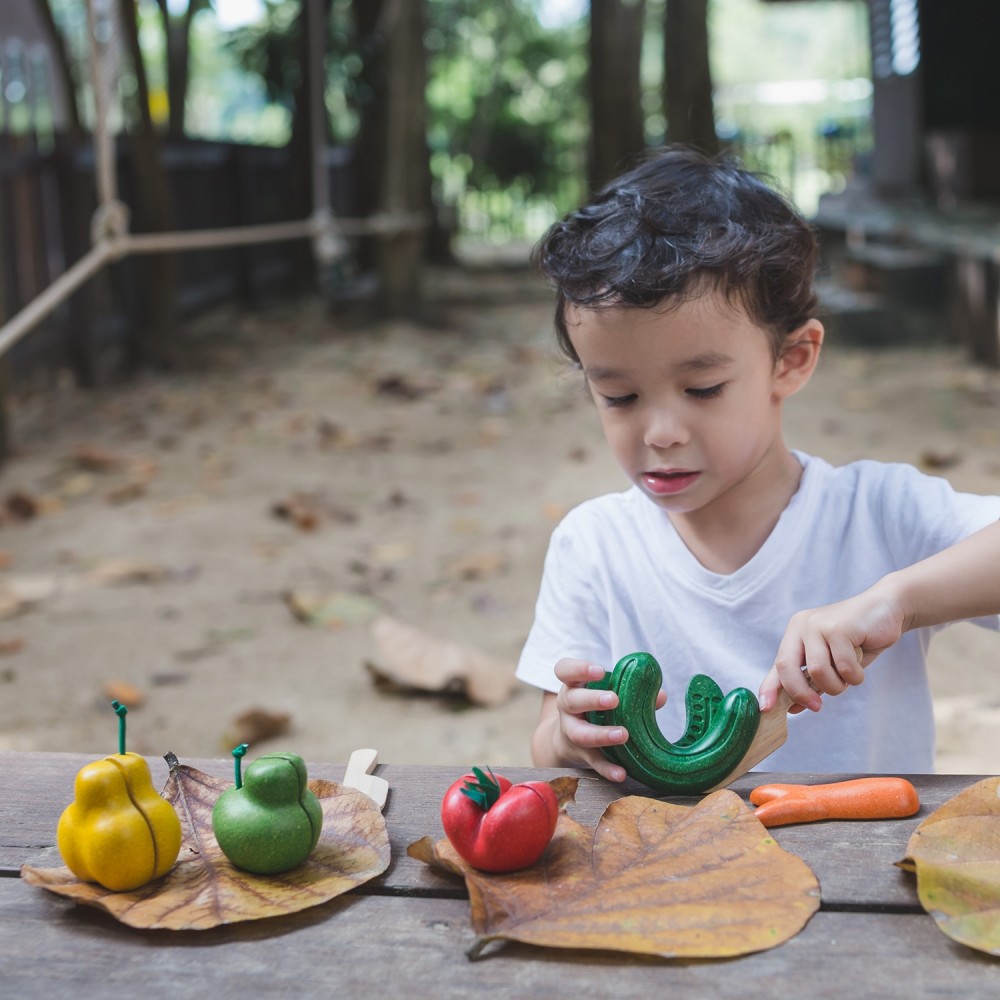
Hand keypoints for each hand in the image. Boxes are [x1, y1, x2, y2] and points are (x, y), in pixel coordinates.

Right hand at [532, 658, 665, 781]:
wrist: (568, 739)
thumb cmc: (594, 707)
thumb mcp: (605, 692)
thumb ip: (632, 691)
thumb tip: (661, 695)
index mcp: (573, 685)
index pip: (565, 670)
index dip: (579, 669)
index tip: (601, 671)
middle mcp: (567, 706)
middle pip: (572, 700)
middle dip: (592, 699)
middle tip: (614, 700)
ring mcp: (571, 731)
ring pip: (580, 733)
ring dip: (601, 734)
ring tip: (623, 735)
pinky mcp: (581, 754)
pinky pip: (593, 761)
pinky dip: (607, 768)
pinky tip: (621, 773)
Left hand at [758, 582, 905, 712]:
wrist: (886, 610)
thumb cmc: (857, 639)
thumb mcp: (831, 662)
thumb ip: (811, 681)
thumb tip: (792, 708)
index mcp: (795, 634)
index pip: (777, 665)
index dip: (770, 688)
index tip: (766, 709)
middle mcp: (801, 626)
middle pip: (788, 667)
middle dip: (801, 693)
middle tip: (816, 707)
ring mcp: (818, 625)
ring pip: (818, 671)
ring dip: (836, 685)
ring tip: (848, 677)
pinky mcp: (838, 628)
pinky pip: (844, 667)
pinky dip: (855, 676)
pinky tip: (861, 664)